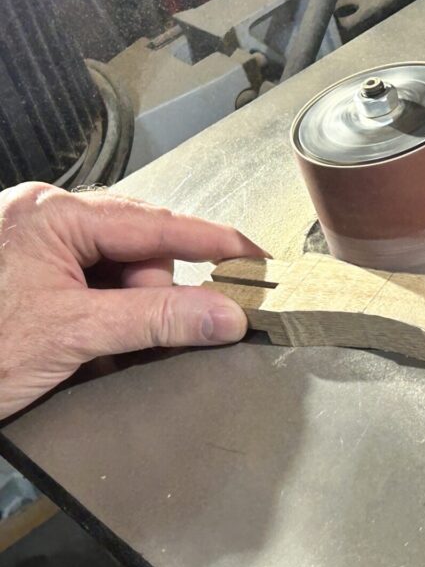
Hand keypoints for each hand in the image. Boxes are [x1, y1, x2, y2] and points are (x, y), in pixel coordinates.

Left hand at [0, 183, 266, 418]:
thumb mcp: (74, 334)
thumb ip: (157, 319)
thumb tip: (226, 315)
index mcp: (52, 214)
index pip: (156, 224)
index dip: (213, 241)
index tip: (255, 256)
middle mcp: (42, 217)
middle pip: (136, 250)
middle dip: (143, 298)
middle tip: (122, 340)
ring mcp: (31, 243)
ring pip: (114, 273)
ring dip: (117, 316)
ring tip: (85, 352)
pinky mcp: (25, 272)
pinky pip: (88, 287)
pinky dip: (96, 319)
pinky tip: (78, 347)